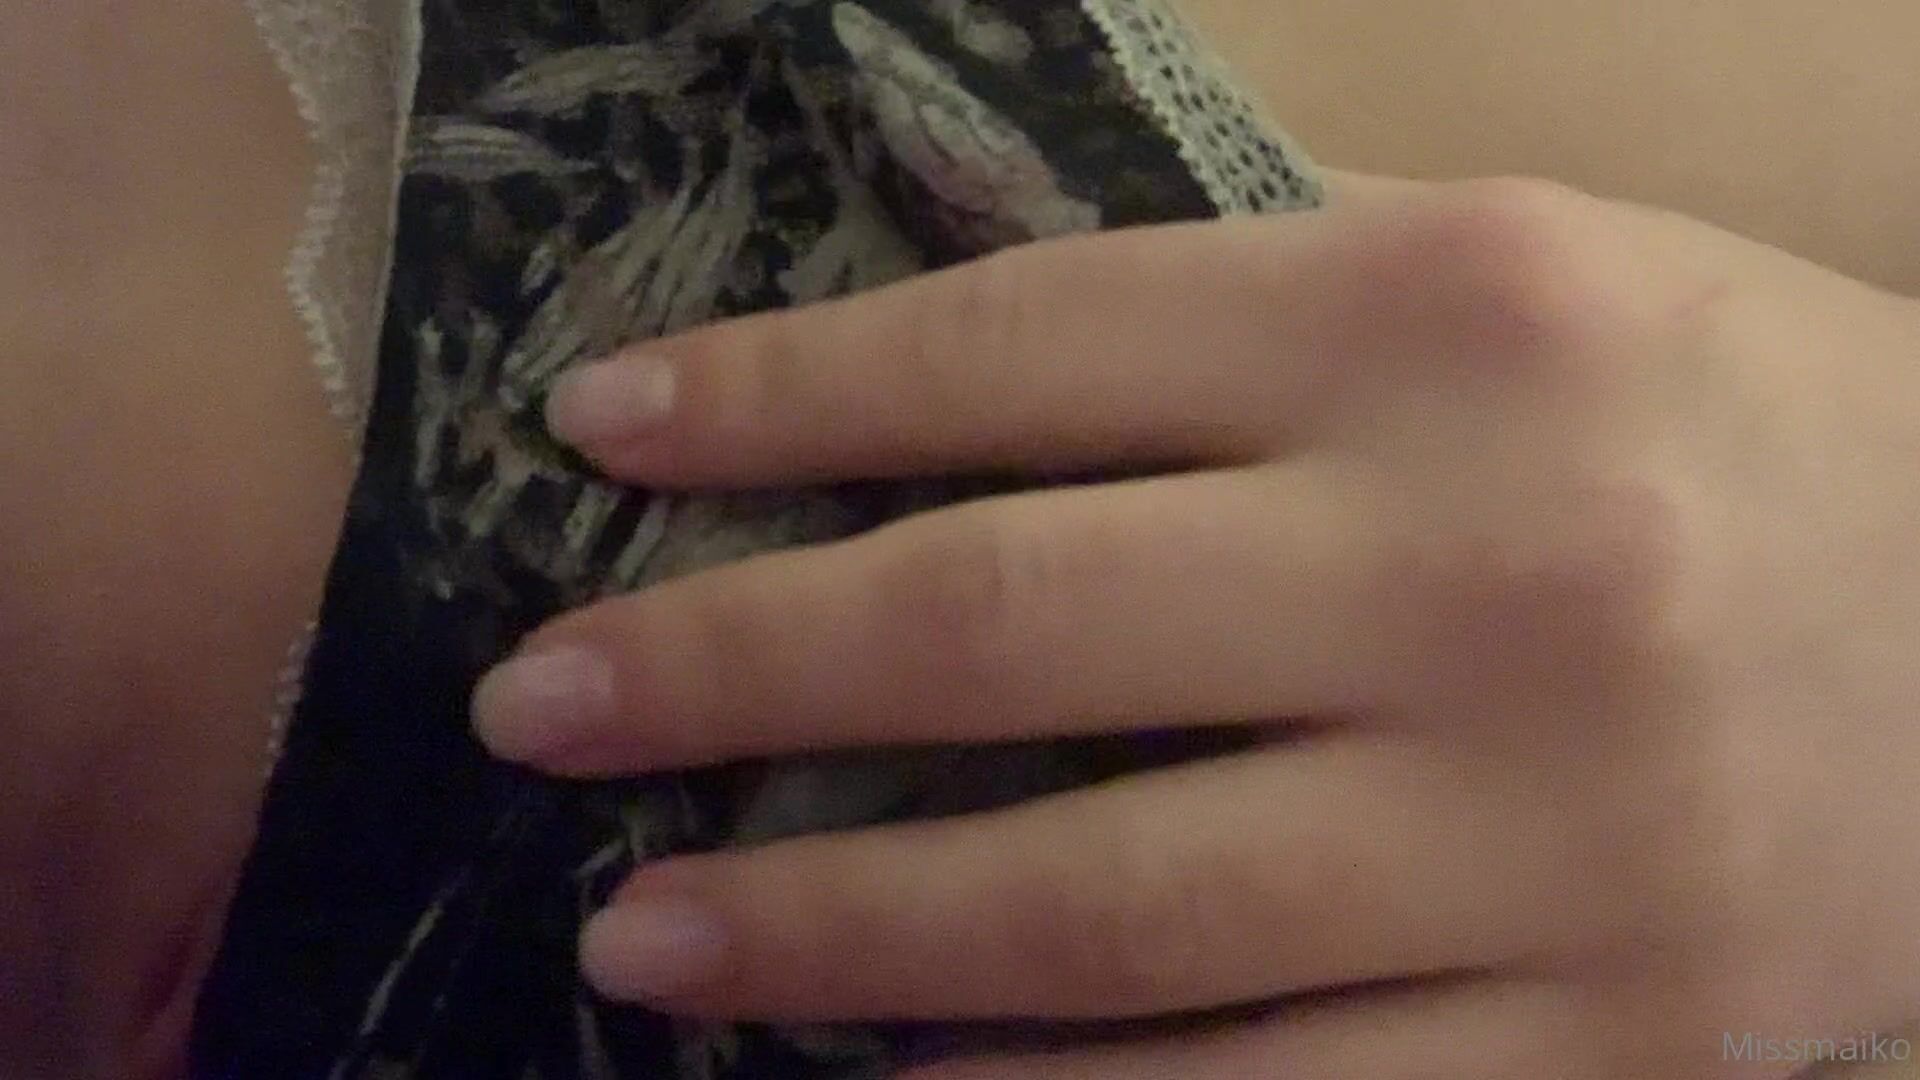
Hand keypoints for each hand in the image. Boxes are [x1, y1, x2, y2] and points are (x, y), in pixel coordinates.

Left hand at [471, 175, 1919, 1078]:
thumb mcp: (1506, 285)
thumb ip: (1230, 315)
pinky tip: (888, 1077)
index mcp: (1454, 316)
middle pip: (1007, 624)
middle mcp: (1500, 560)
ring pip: (1099, 907)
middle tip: (545, 708)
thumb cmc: (1723, 423)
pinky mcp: (1615, 1041)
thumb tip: (918, 366)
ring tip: (647, 932)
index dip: (775, 394)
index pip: (1019, 343)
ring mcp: (1562, 830)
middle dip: (726, 668)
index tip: (602, 434)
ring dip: (824, 927)